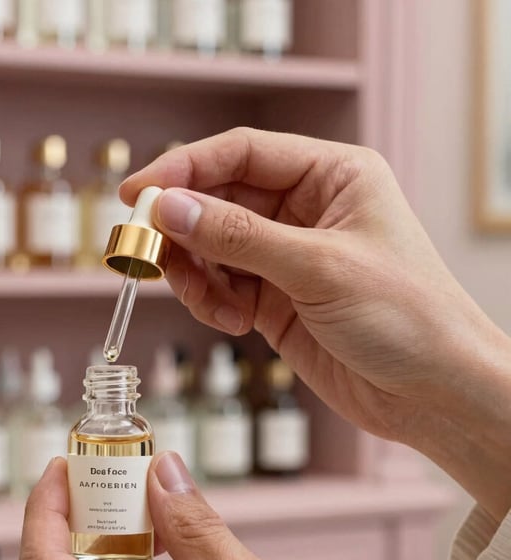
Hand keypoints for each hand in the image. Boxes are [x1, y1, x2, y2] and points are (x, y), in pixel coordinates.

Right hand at [122, 128, 510, 520]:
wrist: (432, 394)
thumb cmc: (408, 317)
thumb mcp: (319, 267)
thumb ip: (239, 237)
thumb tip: (170, 209)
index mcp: (331, 177)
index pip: (242, 154)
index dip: (184, 168)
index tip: (138, 193)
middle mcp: (304, 211)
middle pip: (217, 201)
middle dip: (181, 229)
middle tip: (145, 253)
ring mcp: (285, 257)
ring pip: (210, 248)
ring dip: (194, 273)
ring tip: (206, 301)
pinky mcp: (273, 300)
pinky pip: (219, 288)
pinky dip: (211, 303)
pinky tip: (232, 322)